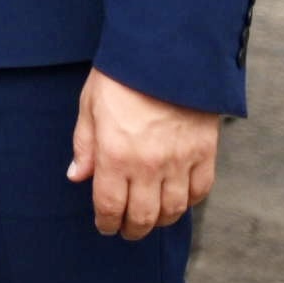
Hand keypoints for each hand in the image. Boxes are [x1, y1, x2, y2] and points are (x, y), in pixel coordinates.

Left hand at [67, 69, 217, 240]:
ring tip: (151, 219)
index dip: (106, 222)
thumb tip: (78, 176)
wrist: (167, 53)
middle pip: (143, 216)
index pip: (110, 205)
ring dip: (160, 220)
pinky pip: (200, 191)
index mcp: (115, 155)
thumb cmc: (122, 76)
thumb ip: (85, 145)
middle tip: (127, 230)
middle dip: (132, 229)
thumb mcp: (90, 106)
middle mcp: (149, 165)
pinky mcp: (205, 153)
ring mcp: (180, 161)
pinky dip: (189, 202)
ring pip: (173, 209)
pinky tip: (178, 200)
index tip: (105, 226)